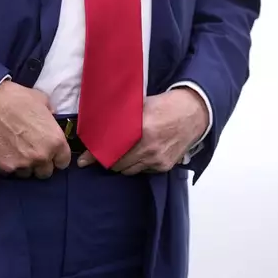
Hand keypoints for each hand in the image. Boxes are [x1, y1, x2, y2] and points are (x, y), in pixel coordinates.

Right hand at [0, 80, 70, 178]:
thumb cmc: (16, 99)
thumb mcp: (42, 101)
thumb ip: (51, 114)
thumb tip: (51, 118)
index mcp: (56, 141)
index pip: (63, 162)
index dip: (57, 157)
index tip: (51, 154)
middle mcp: (42, 156)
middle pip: (46, 172)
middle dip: (40, 164)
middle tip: (32, 152)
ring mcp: (23, 163)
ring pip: (28, 174)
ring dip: (24, 166)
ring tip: (17, 151)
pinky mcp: (5, 167)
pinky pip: (11, 172)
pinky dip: (8, 164)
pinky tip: (5, 151)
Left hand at [77, 88, 208, 174]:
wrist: (194, 113)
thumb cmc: (166, 106)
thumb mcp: (141, 106)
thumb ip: (121, 118)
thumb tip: (97, 127)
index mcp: (142, 130)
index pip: (111, 149)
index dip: (96, 155)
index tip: (84, 161)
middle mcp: (149, 148)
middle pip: (117, 164)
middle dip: (108, 160)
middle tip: (103, 154)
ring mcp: (158, 160)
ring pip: (129, 171)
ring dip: (122, 165)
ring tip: (120, 154)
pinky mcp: (164, 167)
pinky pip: (143, 171)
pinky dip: (137, 165)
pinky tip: (138, 154)